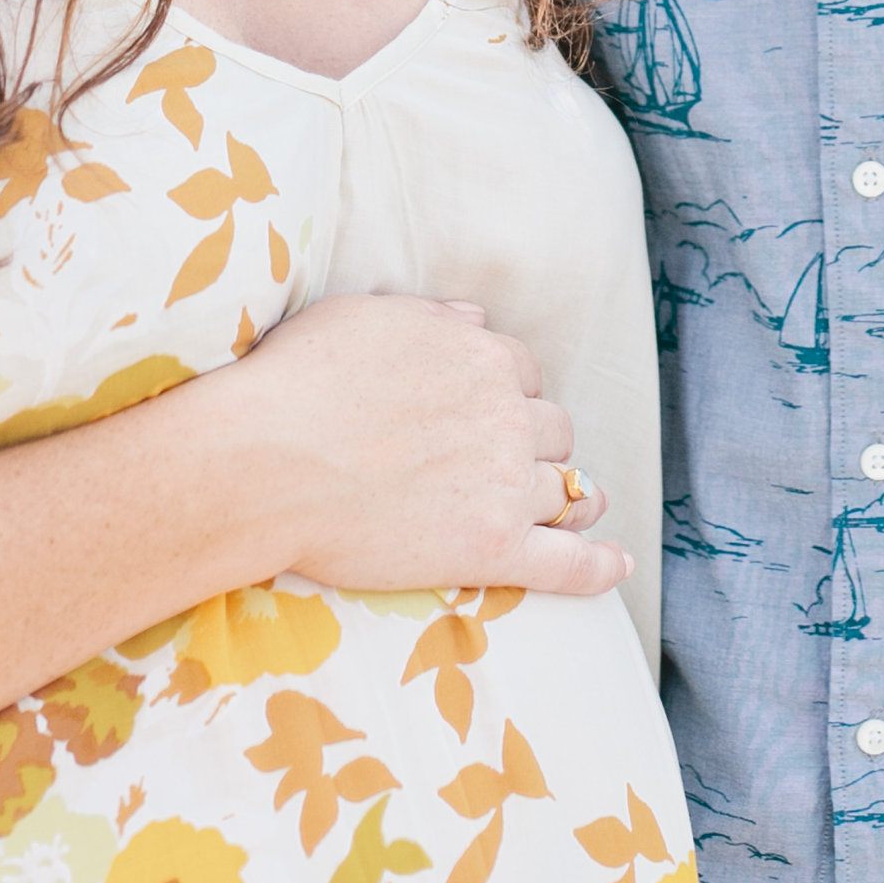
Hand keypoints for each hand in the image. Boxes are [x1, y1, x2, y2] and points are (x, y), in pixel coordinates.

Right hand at [199, 294, 629, 600]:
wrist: (267, 462)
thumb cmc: (300, 381)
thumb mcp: (366, 317)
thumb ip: (433, 319)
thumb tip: (477, 319)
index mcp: (482, 358)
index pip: (522, 374)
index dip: (510, 395)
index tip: (490, 413)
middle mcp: (506, 417)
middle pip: (552, 430)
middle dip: (539, 444)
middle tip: (514, 465)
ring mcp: (505, 486)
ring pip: (567, 489)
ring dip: (574, 496)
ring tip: (581, 507)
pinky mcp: (493, 549)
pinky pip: (568, 561)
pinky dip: (598, 565)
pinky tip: (616, 565)